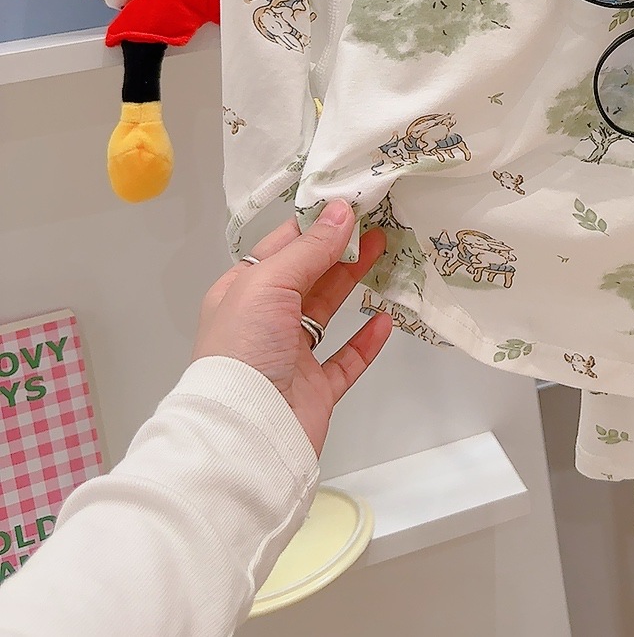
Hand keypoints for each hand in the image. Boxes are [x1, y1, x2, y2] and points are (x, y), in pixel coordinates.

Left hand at [193, 200, 393, 454]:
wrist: (247, 434)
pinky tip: (385, 318)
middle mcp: (264, 321)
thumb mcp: (269, 285)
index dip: (316, 224)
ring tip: (387, 254)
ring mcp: (291, 356)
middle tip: (379, 222)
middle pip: (309, 275)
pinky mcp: (315, 388)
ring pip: (328, 312)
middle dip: (341, 248)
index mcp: (243, 292)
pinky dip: (366, 339)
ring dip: (355, 282)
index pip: (281, 247)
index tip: (352, 202)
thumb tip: (342, 210)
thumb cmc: (245, 349)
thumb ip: (309, 249)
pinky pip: (346, 358)